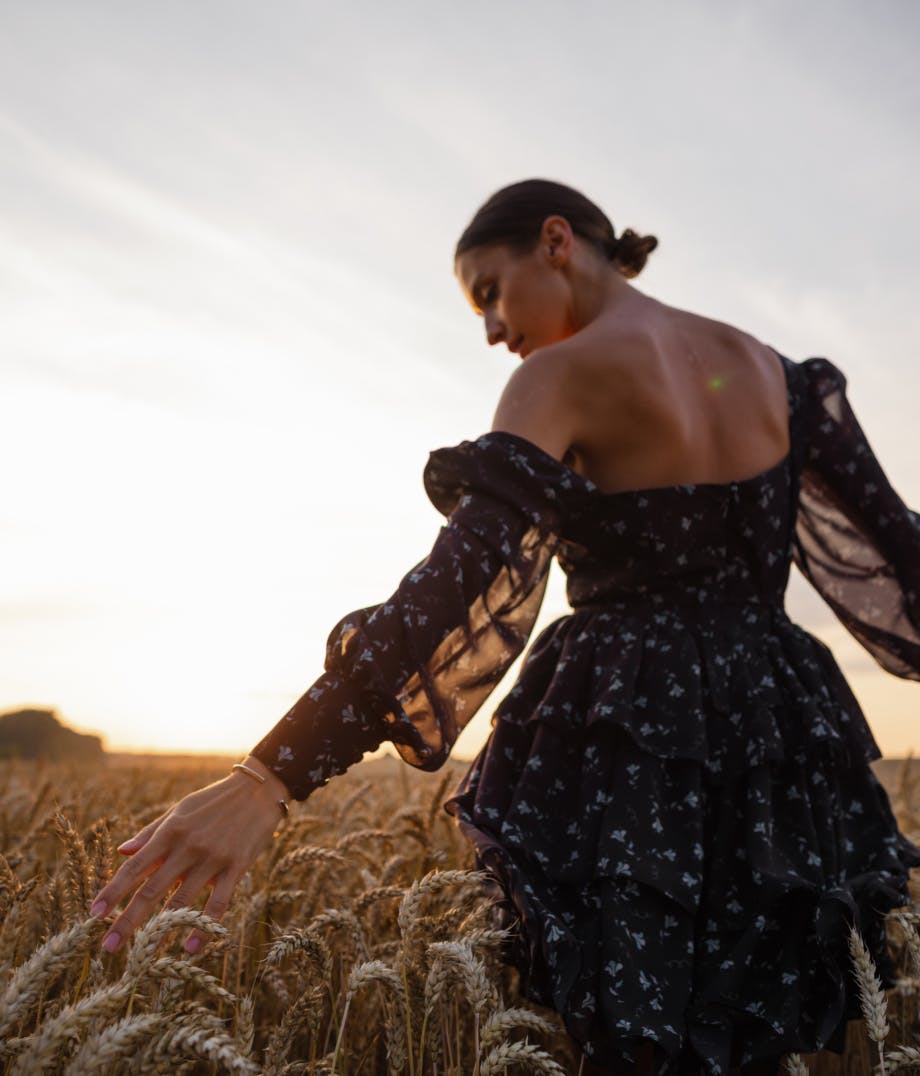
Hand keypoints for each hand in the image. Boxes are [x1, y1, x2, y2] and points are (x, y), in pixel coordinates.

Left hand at [89, 755, 290, 953]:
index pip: (135, 866)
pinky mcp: (236, 867)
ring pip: (182, 901)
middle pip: (151, 889)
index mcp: (170, 832)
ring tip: (144, 956)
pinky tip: (190, 949)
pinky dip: (203, 928)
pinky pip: (217, 904)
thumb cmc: (214, 801)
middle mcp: (187, 847)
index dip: (113, 890)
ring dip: (161, 931)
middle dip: (127, 920)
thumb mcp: (180, 810)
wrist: (258, 790)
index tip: (93, 913)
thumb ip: (151, 833)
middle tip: (107, 947)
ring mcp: (212, 858)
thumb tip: (121, 851)